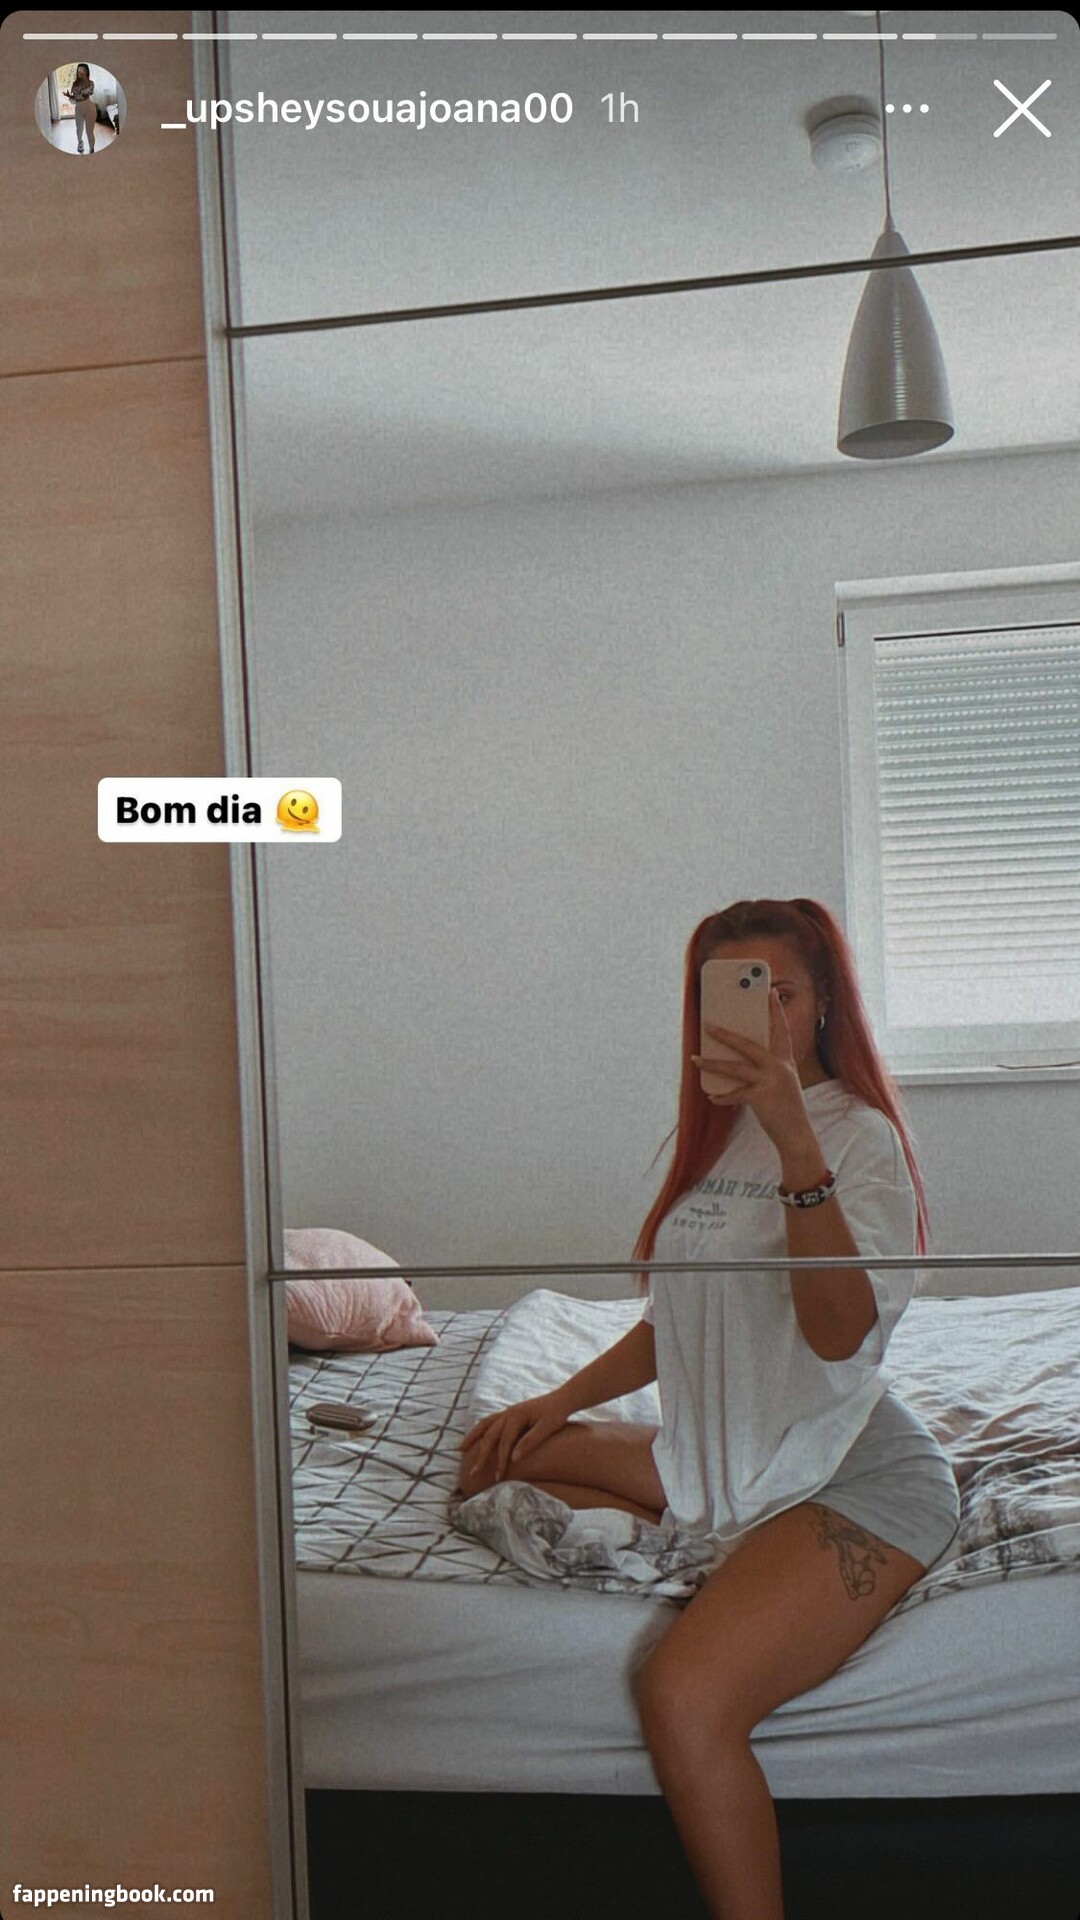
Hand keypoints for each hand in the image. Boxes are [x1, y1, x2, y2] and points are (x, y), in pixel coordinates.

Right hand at [460, 1390, 569, 1485]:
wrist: (564, 1398)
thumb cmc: (557, 1414)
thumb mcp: (547, 1428)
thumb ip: (530, 1441)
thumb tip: (514, 1458)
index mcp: (516, 1416)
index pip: (504, 1443)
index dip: (500, 1461)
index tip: (498, 1477)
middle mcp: (508, 1412)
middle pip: (489, 1435)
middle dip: (481, 1455)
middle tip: (472, 1473)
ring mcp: (508, 1411)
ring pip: (485, 1424)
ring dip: (472, 1437)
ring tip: (460, 1449)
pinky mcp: (511, 1413)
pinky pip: (491, 1421)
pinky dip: (481, 1429)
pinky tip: (477, 1437)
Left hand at [691, 989, 810, 1153]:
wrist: (797, 1135)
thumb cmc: (785, 1110)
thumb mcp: (780, 1085)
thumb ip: (764, 1071)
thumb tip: (734, 1060)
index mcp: (785, 1062)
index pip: (781, 1031)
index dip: (776, 1011)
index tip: (770, 992)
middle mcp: (780, 1068)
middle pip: (748, 1045)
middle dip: (726, 1034)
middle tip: (708, 1025)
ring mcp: (771, 1081)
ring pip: (735, 1067)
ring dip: (712, 1063)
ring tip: (695, 1058)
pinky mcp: (762, 1097)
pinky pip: (735, 1094)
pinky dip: (722, 1096)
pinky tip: (712, 1097)